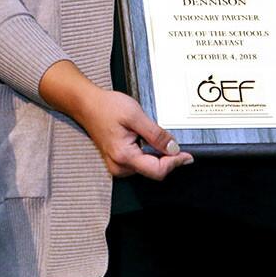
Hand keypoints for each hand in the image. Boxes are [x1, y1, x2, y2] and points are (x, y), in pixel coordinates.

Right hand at [39, 60, 193, 179]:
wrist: (87, 105)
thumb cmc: (107, 107)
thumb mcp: (135, 115)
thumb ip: (156, 134)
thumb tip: (173, 148)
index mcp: (124, 156)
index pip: (157, 170)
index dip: (175, 163)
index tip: (188, 156)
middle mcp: (120, 166)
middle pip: (154, 171)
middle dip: (167, 158)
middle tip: (173, 142)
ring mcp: (117, 166)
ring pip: (148, 168)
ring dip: (157, 155)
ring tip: (151, 135)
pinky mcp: (118, 162)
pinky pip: (140, 163)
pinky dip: (149, 154)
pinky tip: (145, 140)